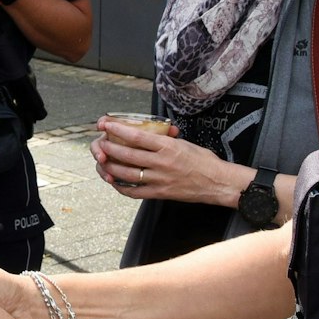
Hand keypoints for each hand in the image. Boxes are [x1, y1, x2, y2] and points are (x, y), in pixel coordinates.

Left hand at [92, 116, 243, 205]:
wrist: (218, 182)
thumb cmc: (204, 161)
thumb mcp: (185, 144)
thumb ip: (166, 139)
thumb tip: (152, 132)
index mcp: (168, 147)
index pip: (138, 136)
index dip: (119, 130)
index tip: (106, 125)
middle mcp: (162, 162)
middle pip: (128, 155)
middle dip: (110, 148)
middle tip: (100, 143)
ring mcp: (160, 179)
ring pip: (128, 173)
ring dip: (112, 167)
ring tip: (103, 161)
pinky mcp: (161, 193)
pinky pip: (136, 192)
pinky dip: (122, 187)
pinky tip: (114, 181)